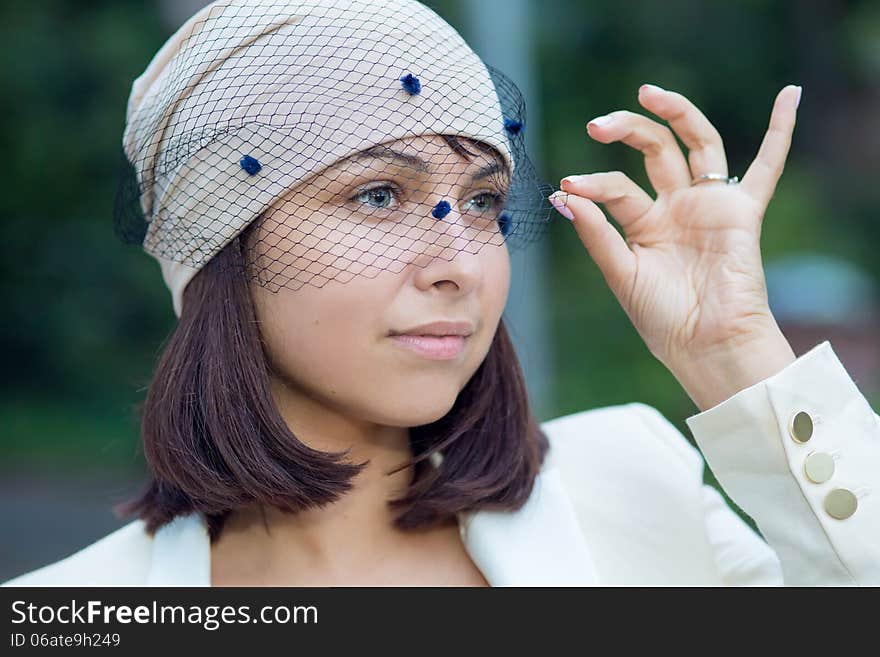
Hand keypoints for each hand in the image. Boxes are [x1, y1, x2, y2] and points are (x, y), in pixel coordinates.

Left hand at [551, 83, 800, 370]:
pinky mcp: (742, 213)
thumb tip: (563, 195)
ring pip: (697, 143)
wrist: (705, 347)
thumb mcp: (621, 273)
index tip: (569, 185)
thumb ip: (596, 233)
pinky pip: (767, 167)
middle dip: (627, 130)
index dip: (594, 183)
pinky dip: (781, 131)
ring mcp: (709, 205)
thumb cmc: (663, 319)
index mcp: (645, 223)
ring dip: (677, 112)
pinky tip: (789, 95)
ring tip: (648, 93)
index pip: (617, 187)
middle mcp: (676, 207)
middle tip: (597, 124)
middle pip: (654, 149)